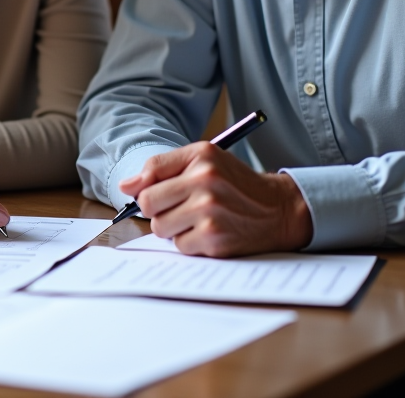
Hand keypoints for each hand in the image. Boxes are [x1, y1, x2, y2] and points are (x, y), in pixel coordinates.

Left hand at [119, 143, 312, 256]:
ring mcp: (211, 215)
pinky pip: (181, 246)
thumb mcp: (203, 158)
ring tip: (195, 218)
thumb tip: (126, 186)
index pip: (149, 177)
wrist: (278, 209)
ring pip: (161, 228)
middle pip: (149, 205)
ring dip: (173, 228)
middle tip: (178, 207)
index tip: (154, 193)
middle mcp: (206, 184)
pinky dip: (189, 243)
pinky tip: (207, 232)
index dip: (146, 189)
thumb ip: (162, 167)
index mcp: (201, 159)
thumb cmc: (234, 181)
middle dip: (158, 209)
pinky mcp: (216, 241)